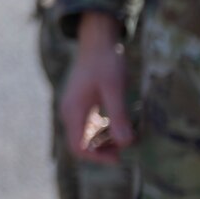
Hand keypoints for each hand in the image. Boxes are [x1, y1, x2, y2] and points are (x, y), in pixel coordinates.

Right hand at [60, 12, 132, 164]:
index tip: (122, 157)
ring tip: (129, 134)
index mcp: (74, 111)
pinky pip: (90, 125)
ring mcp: (74, 107)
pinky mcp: (81, 103)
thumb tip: (126, 144)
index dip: (99, 158)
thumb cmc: (106, 62)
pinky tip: (122, 122)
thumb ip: (118, 116)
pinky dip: (105, 129)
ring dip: (106, 140)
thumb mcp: (115, 89)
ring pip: (87, 136)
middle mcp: (70, 112)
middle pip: (82, 144)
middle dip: (105, 150)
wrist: (97, 40)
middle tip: (129, 145)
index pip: (79, 148)